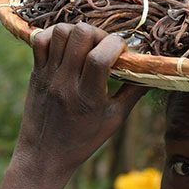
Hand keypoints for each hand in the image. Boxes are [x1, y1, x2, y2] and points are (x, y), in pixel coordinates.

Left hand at [14, 22, 147, 175]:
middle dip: (99, 33)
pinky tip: (67, 44)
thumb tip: (153, 73)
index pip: (100, 57)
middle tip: (104, 46)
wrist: (43, 156)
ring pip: (60, 32)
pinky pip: (39, 39)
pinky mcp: (36, 72)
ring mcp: (48, 75)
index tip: (123, 51)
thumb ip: (133, 94)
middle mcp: (66, 82)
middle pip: (80, 35)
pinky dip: (55, 34)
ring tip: (87, 44)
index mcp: (88, 97)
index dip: (116, 44)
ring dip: (78, 32)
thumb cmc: (83, 140)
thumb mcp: (114, 120)